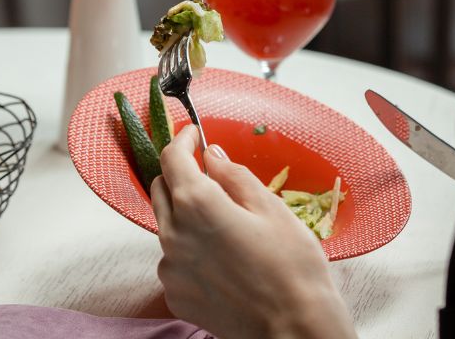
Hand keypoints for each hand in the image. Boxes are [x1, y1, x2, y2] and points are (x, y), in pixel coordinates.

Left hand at [150, 125, 355, 338]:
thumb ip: (234, 176)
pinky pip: (173, 259)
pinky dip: (188, 249)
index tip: (193, 135)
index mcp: (197, 205)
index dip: (182, 140)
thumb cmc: (292, 267)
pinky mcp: (174, 294)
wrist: (294, 329)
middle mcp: (173, 235)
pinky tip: (220, 258)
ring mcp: (170, 268)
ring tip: (224, 224)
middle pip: (161, 189)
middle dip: (180, 174)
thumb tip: (212, 156)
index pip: (172, 158)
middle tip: (210, 175)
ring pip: (165, 225)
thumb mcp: (271, 209)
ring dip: (184, 213)